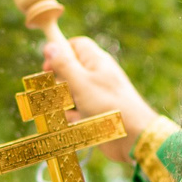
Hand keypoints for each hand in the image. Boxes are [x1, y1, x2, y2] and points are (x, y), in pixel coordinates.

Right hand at [42, 35, 155, 161]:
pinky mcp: (95, 112)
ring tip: (75, 111)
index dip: (60, 53)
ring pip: (69, 94)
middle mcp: (96, 75)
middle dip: (60, 84)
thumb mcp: (81, 82)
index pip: (75, 46)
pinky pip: (76, 111)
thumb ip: (64, 65)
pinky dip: (74, 117)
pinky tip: (81, 123)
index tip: (48, 66)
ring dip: (65, 104)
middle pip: (68, 71)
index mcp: (96, 61)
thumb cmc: (109, 105)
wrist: (133, 135)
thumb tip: (51, 45)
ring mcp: (95, 94)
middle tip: (63, 91)